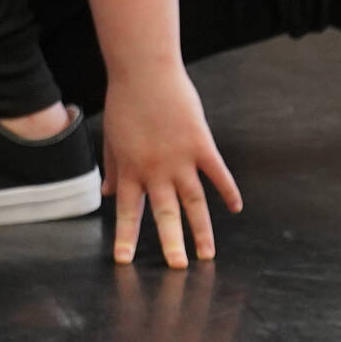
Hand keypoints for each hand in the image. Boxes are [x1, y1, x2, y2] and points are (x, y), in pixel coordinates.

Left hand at [101, 64, 241, 266]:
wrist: (144, 73)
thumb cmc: (125, 103)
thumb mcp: (111, 139)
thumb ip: (113, 168)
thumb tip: (105, 193)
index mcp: (131, 170)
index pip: (127, 211)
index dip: (126, 237)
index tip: (125, 262)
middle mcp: (155, 170)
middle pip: (165, 214)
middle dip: (171, 243)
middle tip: (178, 268)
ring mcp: (180, 160)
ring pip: (194, 202)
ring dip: (202, 230)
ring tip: (208, 254)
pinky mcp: (201, 145)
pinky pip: (217, 174)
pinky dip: (228, 192)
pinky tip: (235, 208)